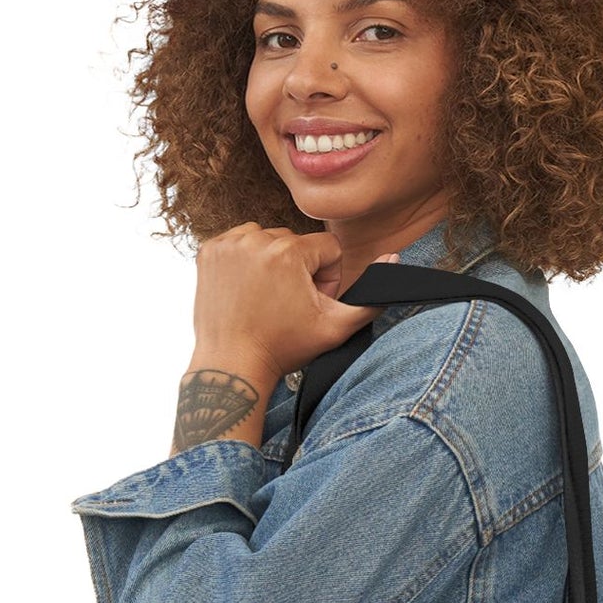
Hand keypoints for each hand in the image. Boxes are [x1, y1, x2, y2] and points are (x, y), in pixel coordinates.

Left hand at [190, 223, 399, 387]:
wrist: (233, 364)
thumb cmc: (282, 348)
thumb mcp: (336, 328)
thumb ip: (371, 298)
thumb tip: (393, 259)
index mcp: (289, 253)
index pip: (327, 248)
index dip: (326, 278)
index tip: (310, 302)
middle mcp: (256, 241)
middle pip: (297, 242)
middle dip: (299, 268)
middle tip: (287, 304)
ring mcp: (229, 245)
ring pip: (268, 238)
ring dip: (272, 261)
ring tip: (267, 296)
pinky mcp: (209, 251)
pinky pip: (239, 242)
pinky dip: (246, 260)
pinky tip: (247, 289)